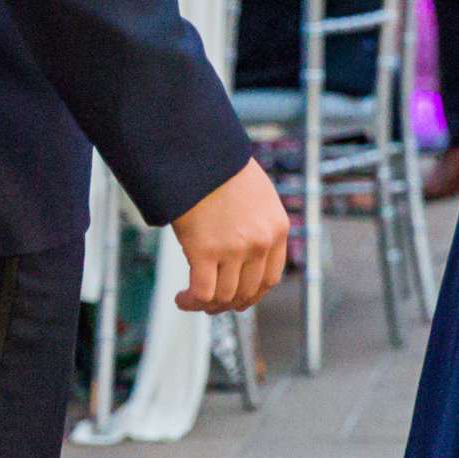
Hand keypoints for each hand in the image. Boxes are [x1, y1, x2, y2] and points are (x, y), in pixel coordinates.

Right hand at [169, 156, 289, 314]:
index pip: (269, 279)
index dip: (251, 294)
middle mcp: (260, 242)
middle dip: (227, 303)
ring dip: (206, 305)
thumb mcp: (256, 195)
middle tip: (210, 303)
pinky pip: (202, 292)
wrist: (198, 152)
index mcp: (277, 228)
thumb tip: (243, 256)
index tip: (236, 297)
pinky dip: (191, 302)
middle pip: (246, 292)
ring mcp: (234, 248)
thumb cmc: (220, 168)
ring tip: (190, 300)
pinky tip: (182, 298)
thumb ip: (258, 225)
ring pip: (223, 296)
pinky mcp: (205, 250)